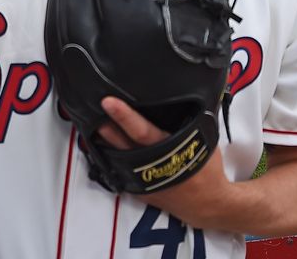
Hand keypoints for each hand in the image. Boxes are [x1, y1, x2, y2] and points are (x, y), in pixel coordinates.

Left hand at [97, 97, 234, 227]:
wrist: (207, 204)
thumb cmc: (206, 169)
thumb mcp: (203, 140)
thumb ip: (188, 120)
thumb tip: (177, 93)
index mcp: (168, 150)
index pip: (142, 130)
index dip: (124, 116)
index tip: (108, 102)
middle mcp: (151, 166)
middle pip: (121, 143)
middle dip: (104, 126)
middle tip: (89, 108)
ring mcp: (141, 180)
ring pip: (115, 157)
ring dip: (102, 141)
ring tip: (90, 122)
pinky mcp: (136, 189)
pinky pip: (117, 170)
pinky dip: (108, 155)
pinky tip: (100, 142)